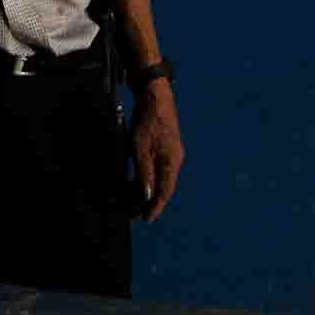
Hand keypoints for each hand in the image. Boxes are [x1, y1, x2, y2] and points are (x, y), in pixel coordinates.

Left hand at [130, 82, 183, 221]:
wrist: (154, 95)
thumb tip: (146, 196)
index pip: (164, 192)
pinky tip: (142, 180)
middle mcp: (175, 159)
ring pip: (162, 177)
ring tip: (138, 201)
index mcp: (172, 162)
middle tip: (138, 213)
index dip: (155, 207)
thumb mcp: (140, 149)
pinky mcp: (166, 145)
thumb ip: (144, 173)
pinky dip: (151, 178)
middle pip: (164, 187)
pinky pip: (160, 168)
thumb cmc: (147, 121)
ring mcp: (172, 152)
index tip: (146, 219)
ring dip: (151, 190)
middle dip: (152, 202)